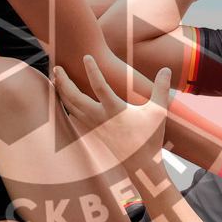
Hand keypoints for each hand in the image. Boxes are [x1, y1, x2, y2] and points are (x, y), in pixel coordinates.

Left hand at [54, 56, 170, 168]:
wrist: (141, 165)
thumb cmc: (150, 138)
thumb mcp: (159, 112)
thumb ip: (161, 89)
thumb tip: (167, 68)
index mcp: (115, 111)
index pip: (100, 86)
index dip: (92, 70)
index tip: (86, 56)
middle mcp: (100, 118)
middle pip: (74, 98)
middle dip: (63, 82)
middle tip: (56, 67)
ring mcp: (94, 125)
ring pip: (71, 107)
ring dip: (61, 92)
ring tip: (55, 78)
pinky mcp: (93, 130)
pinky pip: (75, 114)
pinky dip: (66, 104)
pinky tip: (63, 97)